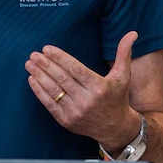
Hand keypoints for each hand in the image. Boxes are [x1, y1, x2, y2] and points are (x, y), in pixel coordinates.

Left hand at [25, 31, 140, 149]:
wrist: (116, 129)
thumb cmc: (118, 98)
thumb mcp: (123, 76)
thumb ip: (124, 54)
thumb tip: (132, 33)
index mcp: (99, 87)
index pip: (75, 70)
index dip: (60, 58)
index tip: (47, 48)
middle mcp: (87, 100)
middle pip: (62, 79)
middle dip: (46, 65)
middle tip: (34, 54)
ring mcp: (75, 112)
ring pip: (53, 91)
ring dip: (39, 76)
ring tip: (29, 63)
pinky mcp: (66, 121)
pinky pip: (49, 104)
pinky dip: (39, 91)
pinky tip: (32, 79)